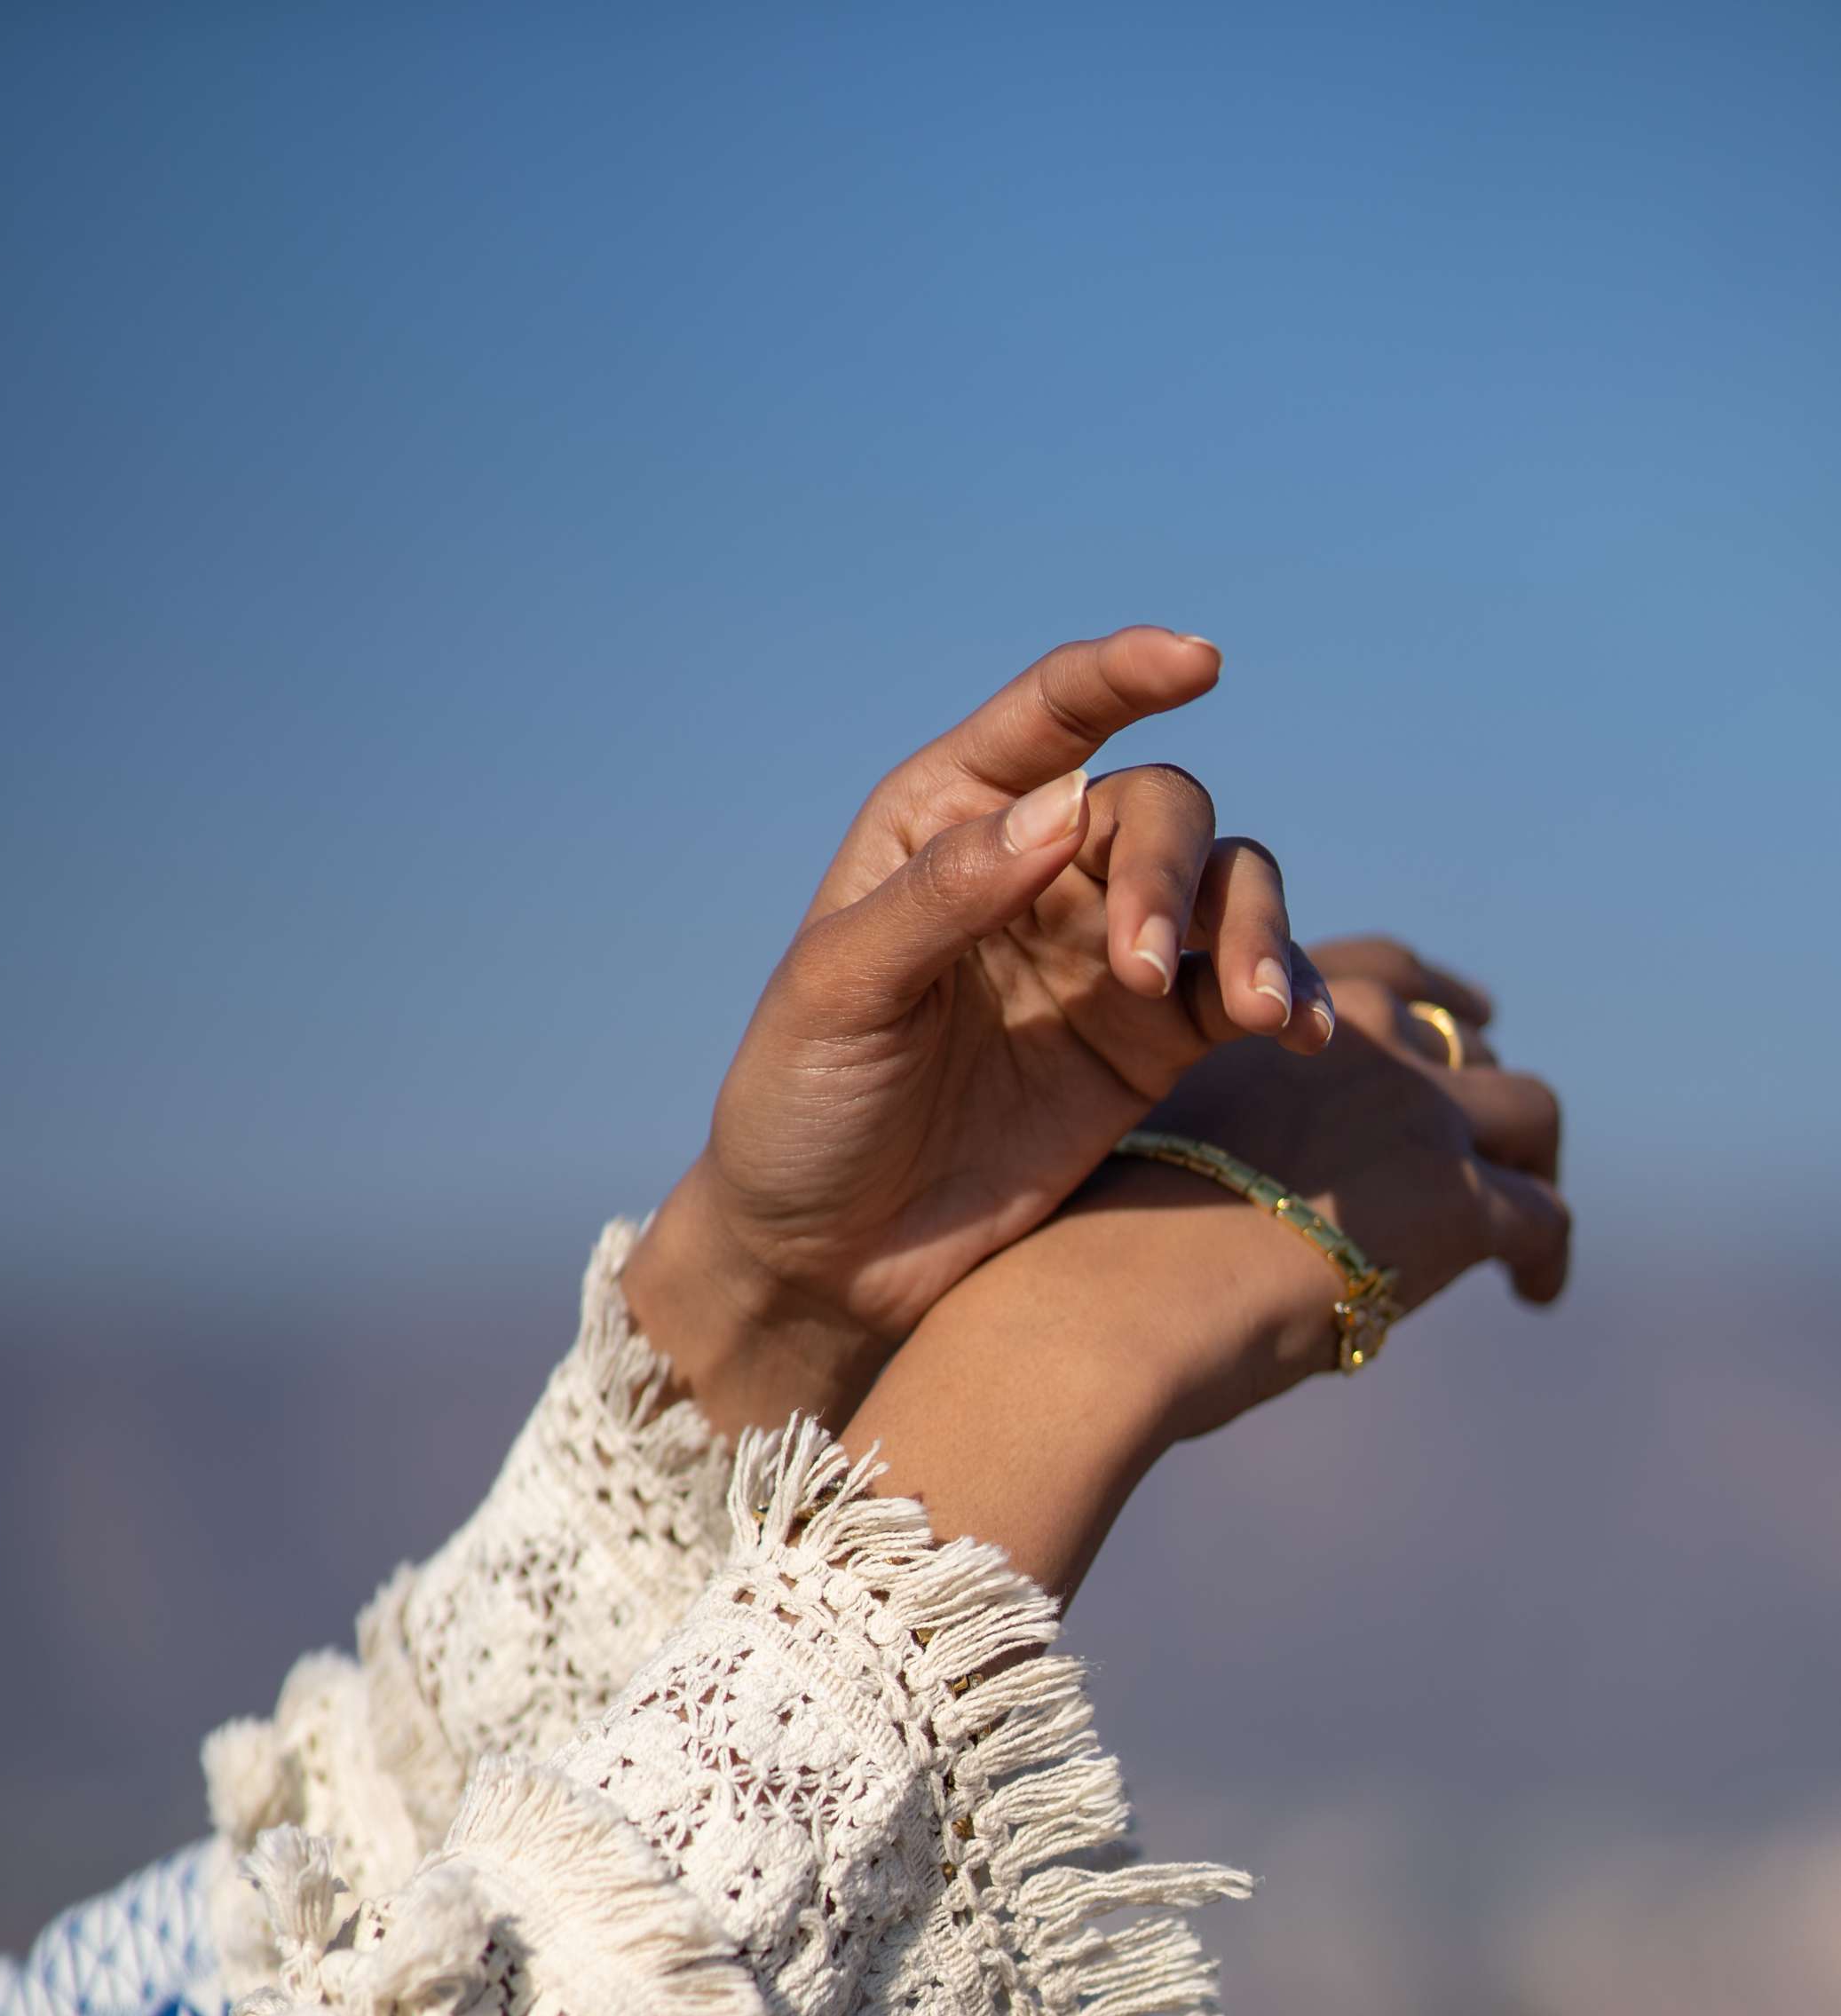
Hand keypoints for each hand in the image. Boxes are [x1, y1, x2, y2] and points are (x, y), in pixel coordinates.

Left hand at [620, 627, 1334, 1434]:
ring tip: (1258, 1015)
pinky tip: (1305, 1036)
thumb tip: (1064, 808)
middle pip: (1159, 812)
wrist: (825, 1259)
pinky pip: (1244, 991)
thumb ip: (943, 897)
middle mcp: (1037, 867)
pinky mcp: (1151, 1044)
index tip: (1202, 663)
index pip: (1051, 718)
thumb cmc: (802, 1108)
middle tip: (1145, 970)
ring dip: (1254, 934)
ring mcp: (1103, 954)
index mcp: (944, 821)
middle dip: (1171, 875)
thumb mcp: (838, 996)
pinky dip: (1289, 997)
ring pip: (1226, 890)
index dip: (1126, 676)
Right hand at [845, 957, 1568, 1598]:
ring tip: (1528, 1230)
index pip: (1370, 971)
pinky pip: (1541, 1215)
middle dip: (1482, 1072)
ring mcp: (1414, 1110)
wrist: (1098, 1311)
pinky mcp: (1458, 1197)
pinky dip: (1545, 1255)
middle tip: (1502, 1132)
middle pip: (1459, 1029)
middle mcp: (1349, 1036)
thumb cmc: (1073, 1258)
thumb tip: (1212, 1195)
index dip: (1422, 997)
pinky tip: (1535, 1295)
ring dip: (1533, 1162)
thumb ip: (1199, 1138)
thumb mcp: (1134, 1153)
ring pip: (1529, 1109)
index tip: (1454, 1015)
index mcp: (1262, 1007)